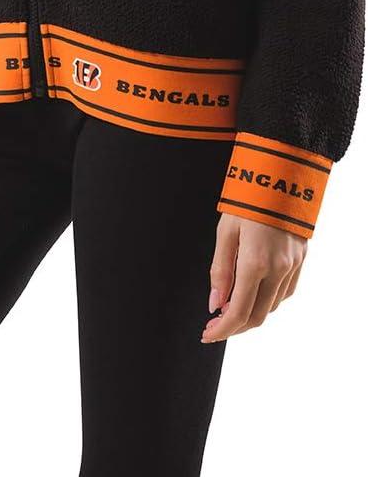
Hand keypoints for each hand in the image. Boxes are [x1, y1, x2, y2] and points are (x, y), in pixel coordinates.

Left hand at [202, 212, 307, 341]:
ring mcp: (293, 265)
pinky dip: (269, 299)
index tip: (207, 334)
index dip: (222, 329)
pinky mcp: (301, 259)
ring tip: (231, 306)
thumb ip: (220, 270)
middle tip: (215, 324)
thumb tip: (215, 304)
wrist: (280, 175)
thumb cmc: (247, 199)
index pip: (238, 312)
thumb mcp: (225, 231)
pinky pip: (286, 291)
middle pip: (258, 316)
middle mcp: (278, 269)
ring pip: (273, 306)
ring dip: (252, 313)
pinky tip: (255, 292)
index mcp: (255, 263)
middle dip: (235, 326)